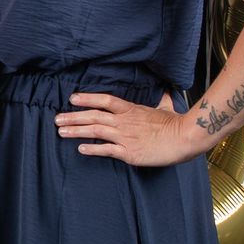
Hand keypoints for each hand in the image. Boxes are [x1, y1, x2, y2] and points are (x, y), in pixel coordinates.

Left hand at [57, 91, 199, 165]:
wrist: (186, 138)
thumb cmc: (177, 123)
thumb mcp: (167, 108)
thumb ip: (162, 100)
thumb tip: (166, 91)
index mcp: (132, 110)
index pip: (105, 100)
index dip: (88, 98)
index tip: (72, 98)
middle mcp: (124, 122)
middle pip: (94, 115)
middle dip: (73, 117)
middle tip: (57, 119)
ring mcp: (126, 137)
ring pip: (95, 131)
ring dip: (76, 131)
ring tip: (61, 132)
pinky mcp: (129, 152)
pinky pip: (106, 150)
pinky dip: (92, 149)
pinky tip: (80, 149)